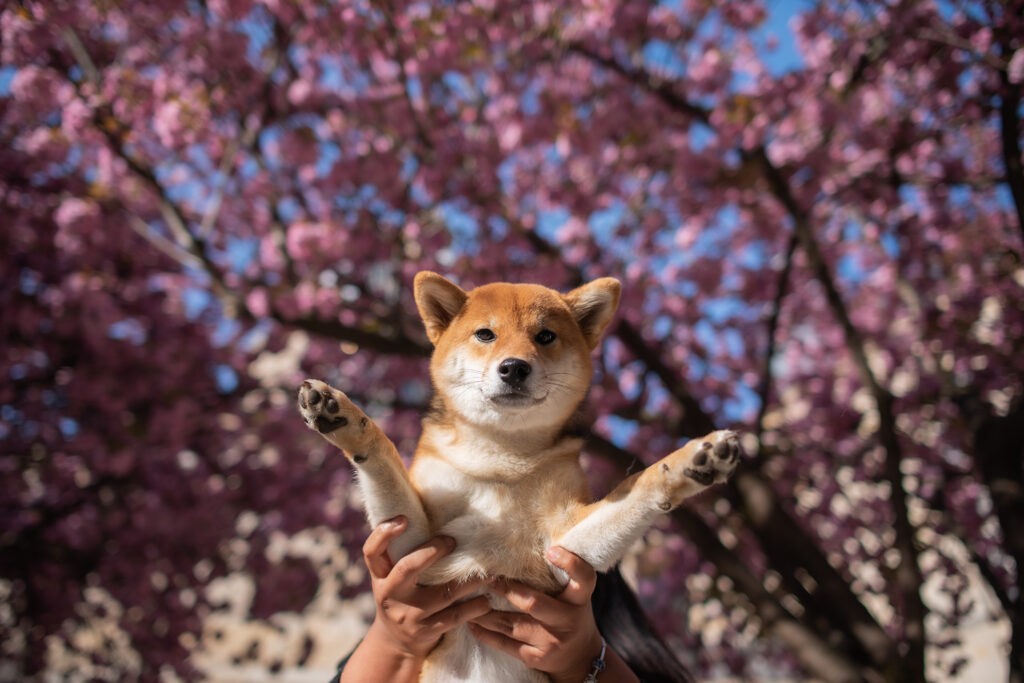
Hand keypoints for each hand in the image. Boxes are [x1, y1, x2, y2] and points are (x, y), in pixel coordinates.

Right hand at [362, 516, 490, 659]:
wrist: (395, 643)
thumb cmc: (401, 596)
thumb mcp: (392, 577)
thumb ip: (403, 553)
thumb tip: (432, 511)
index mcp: (379, 576)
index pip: (372, 552)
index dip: (383, 533)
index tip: (403, 518)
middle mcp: (389, 594)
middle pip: (407, 568)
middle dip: (431, 551)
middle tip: (453, 540)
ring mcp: (407, 615)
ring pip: (442, 594)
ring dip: (469, 581)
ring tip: (489, 570)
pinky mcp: (425, 632)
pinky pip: (454, 617)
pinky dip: (474, 607)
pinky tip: (487, 600)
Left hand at [468, 546, 605, 682]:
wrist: (580, 657)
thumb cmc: (571, 614)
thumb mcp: (574, 595)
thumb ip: (558, 576)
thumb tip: (526, 545)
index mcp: (579, 599)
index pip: (584, 578)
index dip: (570, 564)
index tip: (551, 550)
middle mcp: (566, 620)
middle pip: (534, 603)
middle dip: (507, 590)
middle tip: (487, 577)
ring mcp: (551, 641)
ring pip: (511, 624)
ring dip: (485, 612)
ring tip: (466, 598)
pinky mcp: (536, 657)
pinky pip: (506, 645)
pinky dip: (486, 634)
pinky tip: (471, 623)